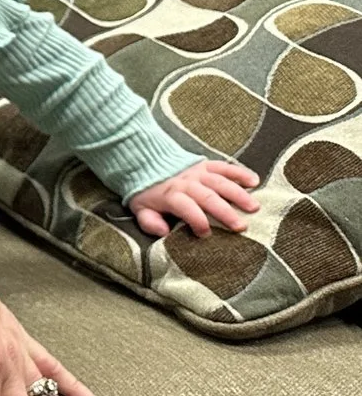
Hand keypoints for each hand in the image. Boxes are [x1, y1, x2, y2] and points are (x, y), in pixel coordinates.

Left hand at [127, 158, 260, 237]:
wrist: (144, 161)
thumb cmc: (147, 192)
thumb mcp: (140, 208)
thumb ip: (149, 222)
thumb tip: (163, 232)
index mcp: (170, 195)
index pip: (185, 208)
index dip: (196, 220)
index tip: (205, 234)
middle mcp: (186, 183)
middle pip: (208, 197)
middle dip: (224, 212)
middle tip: (241, 227)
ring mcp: (197, 172)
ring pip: (220, 182)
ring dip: (238, 194)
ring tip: (254, 207)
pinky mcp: (205, 165)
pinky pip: (224, 166)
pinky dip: (239, 172)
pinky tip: (254, 181)